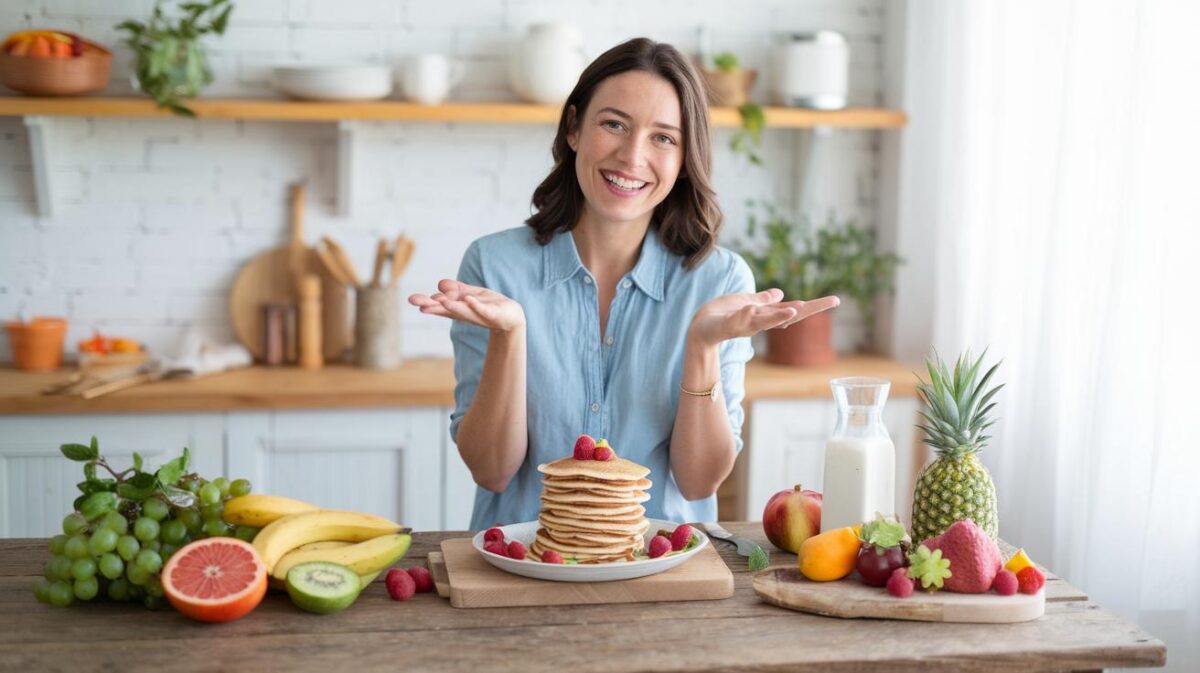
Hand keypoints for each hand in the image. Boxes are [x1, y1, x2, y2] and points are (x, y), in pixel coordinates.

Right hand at [408, 279, 525, 332]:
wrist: (511, 316)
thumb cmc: (489, 304)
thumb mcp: (471, 294)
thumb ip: (456, 289)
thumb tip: (440, 284)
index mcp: (457, 307)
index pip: (439, 305)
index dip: (426, 302)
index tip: (412, 300)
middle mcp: (464, 312)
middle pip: (446, 310)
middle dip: (432, 307)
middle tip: (417, 304)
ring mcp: (478, 314)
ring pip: (462, 310)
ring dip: (452, 306)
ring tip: (440, 301)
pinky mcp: (492, 313)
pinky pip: (483, 309)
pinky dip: (476, 305)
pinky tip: (468, 299)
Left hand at [687, 289, 839, 347]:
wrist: (698, 330)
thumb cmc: (721, 315)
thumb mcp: (745, 303)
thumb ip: (762, 301)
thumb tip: (780, 293)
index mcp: (766, 315)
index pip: (794, 310)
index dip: (815, 306)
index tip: (837, 299)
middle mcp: (759, 322)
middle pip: (786, 316)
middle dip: (806, 310)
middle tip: (829, 302)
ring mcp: (743, 324)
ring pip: (763, 320)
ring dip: (778, 315)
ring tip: (793, 308)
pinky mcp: (725, 325)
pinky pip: (735, 320)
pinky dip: (743, 315)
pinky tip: (749, 308)